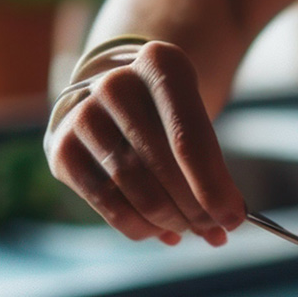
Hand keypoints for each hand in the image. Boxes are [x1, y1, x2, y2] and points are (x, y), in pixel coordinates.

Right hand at [45, 40, 246, 245]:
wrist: (113, 97)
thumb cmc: (165, 112)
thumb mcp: (195, 116)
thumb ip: (212, 166)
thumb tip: (226, 221)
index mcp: (159, 65)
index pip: (189, 140)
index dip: (213, 187)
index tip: (234, 218)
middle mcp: (115, 85)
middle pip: (164, 169)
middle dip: (196, 210)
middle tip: (215, 229)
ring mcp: (84, 116)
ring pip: (138, 192)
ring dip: (172, 222)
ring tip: (189, 229)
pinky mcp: (63, 150)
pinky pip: (109, 206)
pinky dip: (142, 228)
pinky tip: (161, 231)